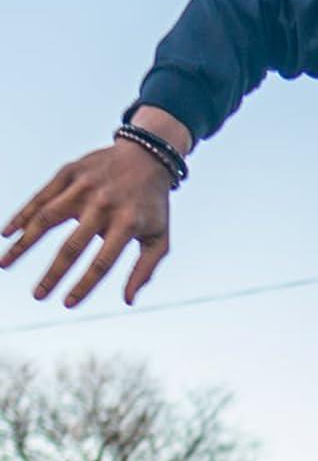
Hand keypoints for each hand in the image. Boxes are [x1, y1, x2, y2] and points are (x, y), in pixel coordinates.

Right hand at [2, 138, 174, 307]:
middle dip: (53, 274)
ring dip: (24, 244)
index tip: (67, 304)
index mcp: (128, 223)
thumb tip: (128, 301)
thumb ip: (145, 269)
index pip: (102, 262)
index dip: (84, 285)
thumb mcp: (159, 237)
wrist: (147, 156)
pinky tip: (7, 233)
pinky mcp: (68, 173)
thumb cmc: (152, 205)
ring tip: (5, 264)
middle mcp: (104, 205)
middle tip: (38, 295)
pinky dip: (22, 215)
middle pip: (72, 246)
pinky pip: (40, 197)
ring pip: (47, 219)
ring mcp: (83, 187)